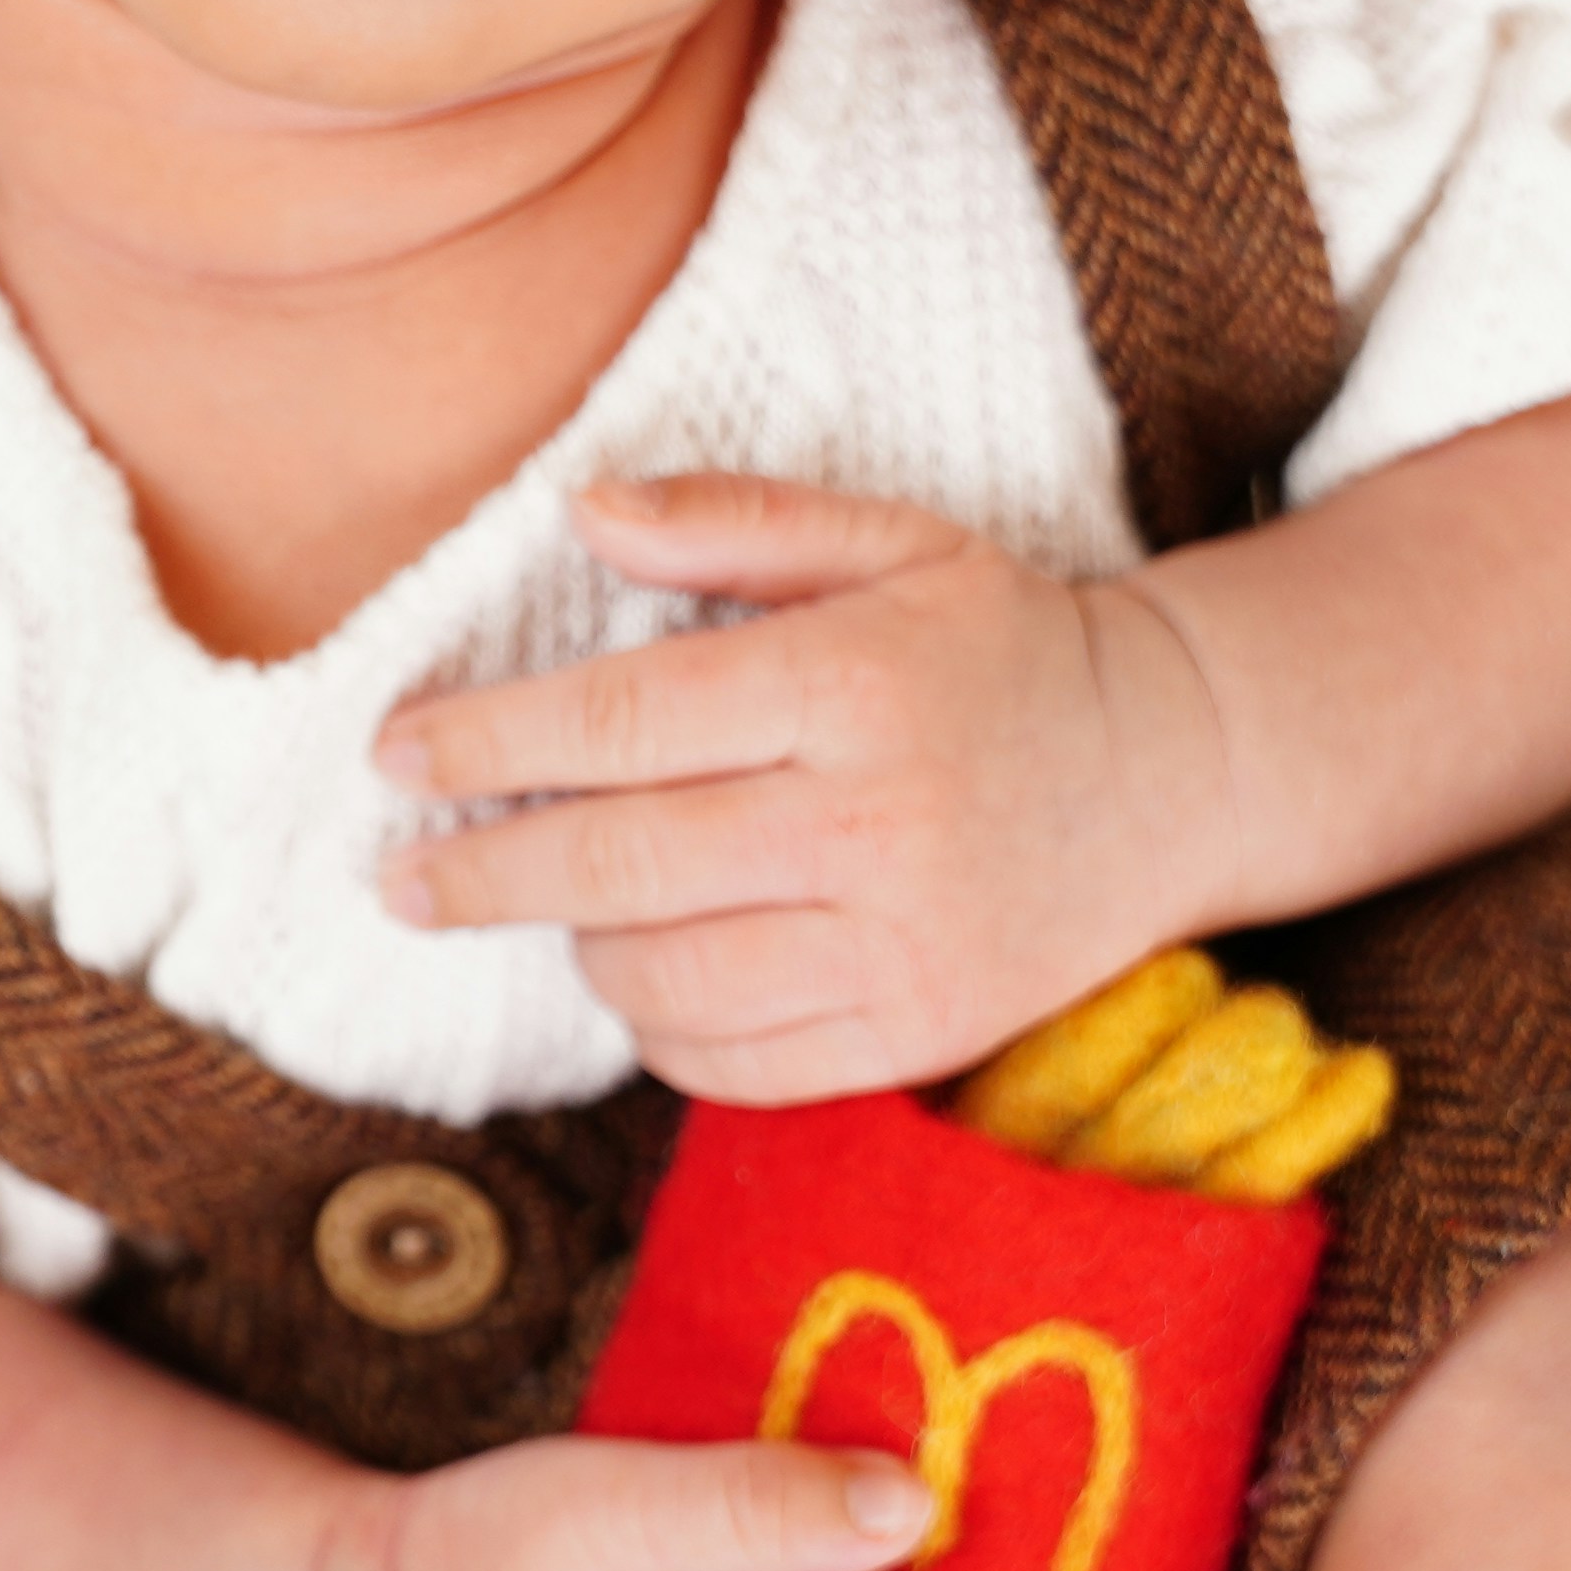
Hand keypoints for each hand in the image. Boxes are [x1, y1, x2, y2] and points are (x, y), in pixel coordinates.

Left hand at [374, 479, 1222, 1101]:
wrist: (1171, 774)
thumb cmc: (996, 647)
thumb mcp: (889, 539)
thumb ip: (732, 519)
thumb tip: (579, 510)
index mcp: (856, 682)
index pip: (622, 720)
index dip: (486, 740)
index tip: (398, 751)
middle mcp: (877, 822)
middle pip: (617, 863)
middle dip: (481, 873)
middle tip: (401, 878)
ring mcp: (902, 946)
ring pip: (660, 974)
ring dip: (576, 944)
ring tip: (555, 905)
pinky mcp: (916, 1035)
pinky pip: (728, 1061)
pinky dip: (657, 1024)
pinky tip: (646, 970)